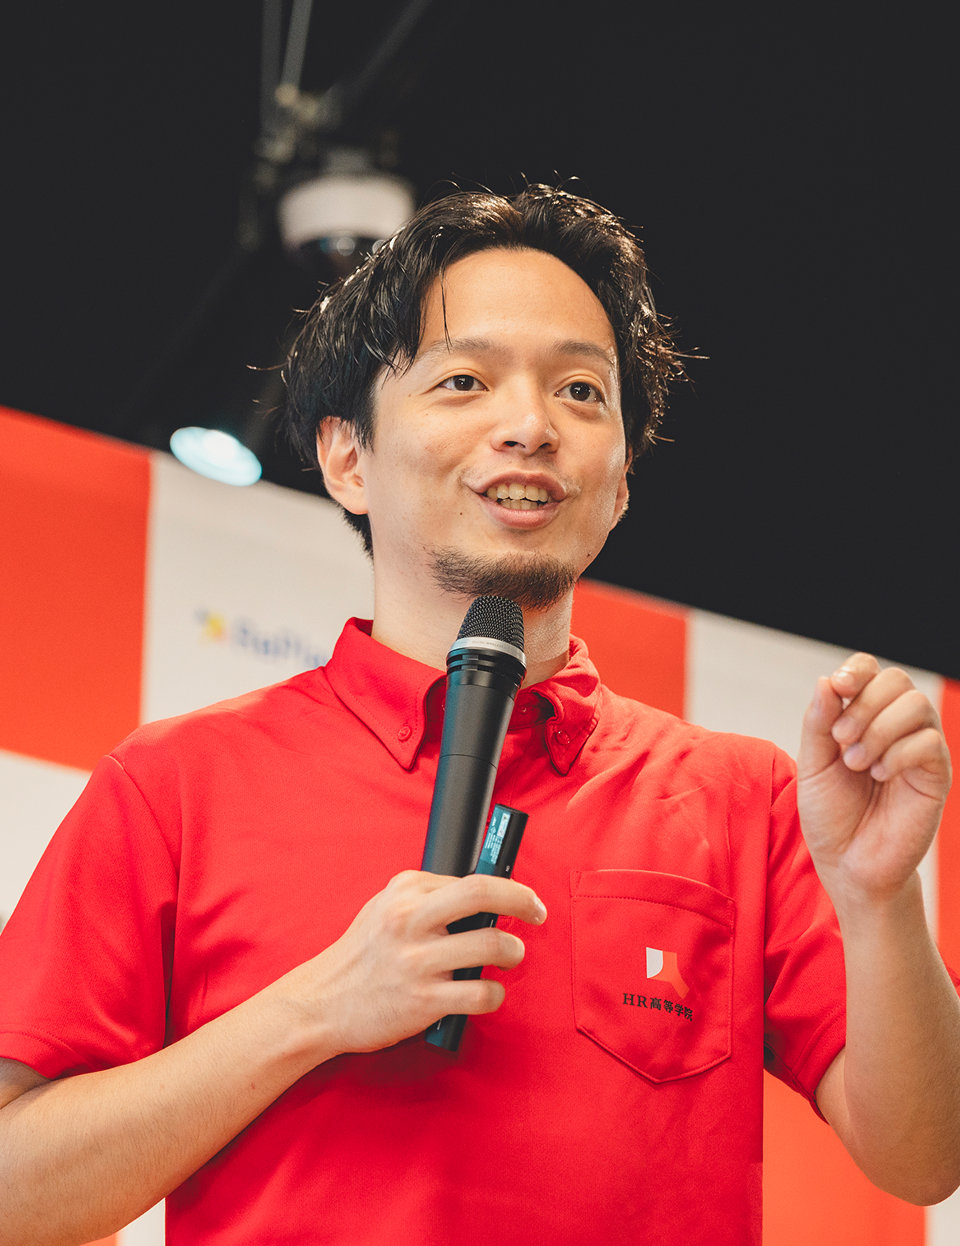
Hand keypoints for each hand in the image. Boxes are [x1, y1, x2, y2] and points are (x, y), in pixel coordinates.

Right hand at [282, 870, 546, 1057]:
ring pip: (491, 946)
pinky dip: (494, 994)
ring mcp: (417, 960)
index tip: (523, 898)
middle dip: (522, 901)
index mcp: (404, 890)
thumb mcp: (386, 907)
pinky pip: (482, 993)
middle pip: (482, 894)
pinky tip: (486, 992)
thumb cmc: (363, 954)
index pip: (471, 879)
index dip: (506, 889)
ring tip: (510, 957)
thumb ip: (428, 898)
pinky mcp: (424, 1000)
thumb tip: (485, 895)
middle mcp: (409, 919)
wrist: (322, 1003)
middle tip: (537, 912)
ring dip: (513, 952)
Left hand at [796, 653, 950, 902]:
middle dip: (864, 703)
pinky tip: (879, 776)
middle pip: (898, 680)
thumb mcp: (813, 766)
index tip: (839, 687)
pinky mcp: (936, 775)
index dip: (857, 669)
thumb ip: (818, 723)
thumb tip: (826, 681)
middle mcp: (896, 728)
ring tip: (856, 763)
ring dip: (879, 728)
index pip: (872, 671)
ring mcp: (919, 750)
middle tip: (841, 740)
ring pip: (917, 705)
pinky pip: (929, 742)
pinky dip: (897, 754)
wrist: (849, 866)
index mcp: (865, 719)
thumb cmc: (832, 816)